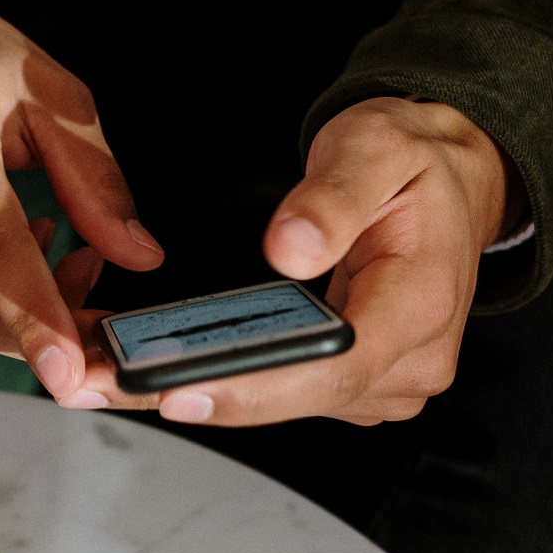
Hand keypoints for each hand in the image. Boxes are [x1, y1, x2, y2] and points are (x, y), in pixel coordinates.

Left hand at [70, 97, 518, 426]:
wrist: (450, 182)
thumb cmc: (414, 165)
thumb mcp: (376, 147)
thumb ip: (332, 196)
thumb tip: (289, 249)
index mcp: (420, 305)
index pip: (332, 367)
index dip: (252, 388)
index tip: (177, 391)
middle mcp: (408, 360)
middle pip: (295, 398)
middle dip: (196, 393)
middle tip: (101, 383)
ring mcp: (382, 381)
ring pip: (282, 404)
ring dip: (199, 390)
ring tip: (111, 373)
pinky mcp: (354, 385)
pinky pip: (283, 394)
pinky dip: (224, 381)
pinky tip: (160, 366)